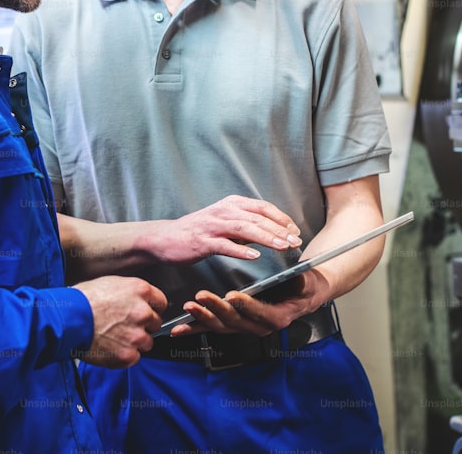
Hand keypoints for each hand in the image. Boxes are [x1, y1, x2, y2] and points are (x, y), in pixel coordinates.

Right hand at [73, 276, 166, 367]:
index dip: (151, 308)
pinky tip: (110, 347)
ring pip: (146, 342)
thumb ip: (130, 293)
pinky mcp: (127, 354)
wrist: (66, 319)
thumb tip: (137, 300)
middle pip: (155, 323)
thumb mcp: (110, 283)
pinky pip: (134, 358)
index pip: (161, 302)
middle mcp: (143, 312)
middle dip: (143, 326)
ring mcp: (137, 335)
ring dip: (134, 342)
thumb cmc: (81, 299)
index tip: (144, 312)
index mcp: (140, 290)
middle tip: (123, 326)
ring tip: (114, 337)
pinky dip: (124, 356)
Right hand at [153, 195, 302, 263]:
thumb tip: (269, 231)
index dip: (281, 218)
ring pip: (244, 229)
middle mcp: (223, 211)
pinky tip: (254, 256)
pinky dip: (240, 250)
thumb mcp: (224, 221)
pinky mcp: (202, 241)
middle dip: (279, 230)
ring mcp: (212, 226)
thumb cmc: (197, 231)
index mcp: (231, 204)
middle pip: (257, 218)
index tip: (294, 230)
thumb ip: (245, 224)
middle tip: (295, 241)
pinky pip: (224, 245)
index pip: (262, 207)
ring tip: (282, 246)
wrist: (165, 238)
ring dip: (266, 237)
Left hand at [167, 269, 330, 337]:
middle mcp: (259, 326)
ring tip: (189, 306)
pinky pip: (212, 327)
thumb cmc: (303, 286)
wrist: (301, 295)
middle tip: (201, 296)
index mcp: (277, 317)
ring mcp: (244, 327)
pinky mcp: (233, 324)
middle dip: (216, 309)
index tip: (232, 296)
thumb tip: (300, 281)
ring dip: (202, 318)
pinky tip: (179, 329)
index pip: (260, 314)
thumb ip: (301, 284)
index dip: (246, 306)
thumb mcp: (306, 283)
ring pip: (221, 325)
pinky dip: (194, 328)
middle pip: (235, 321)